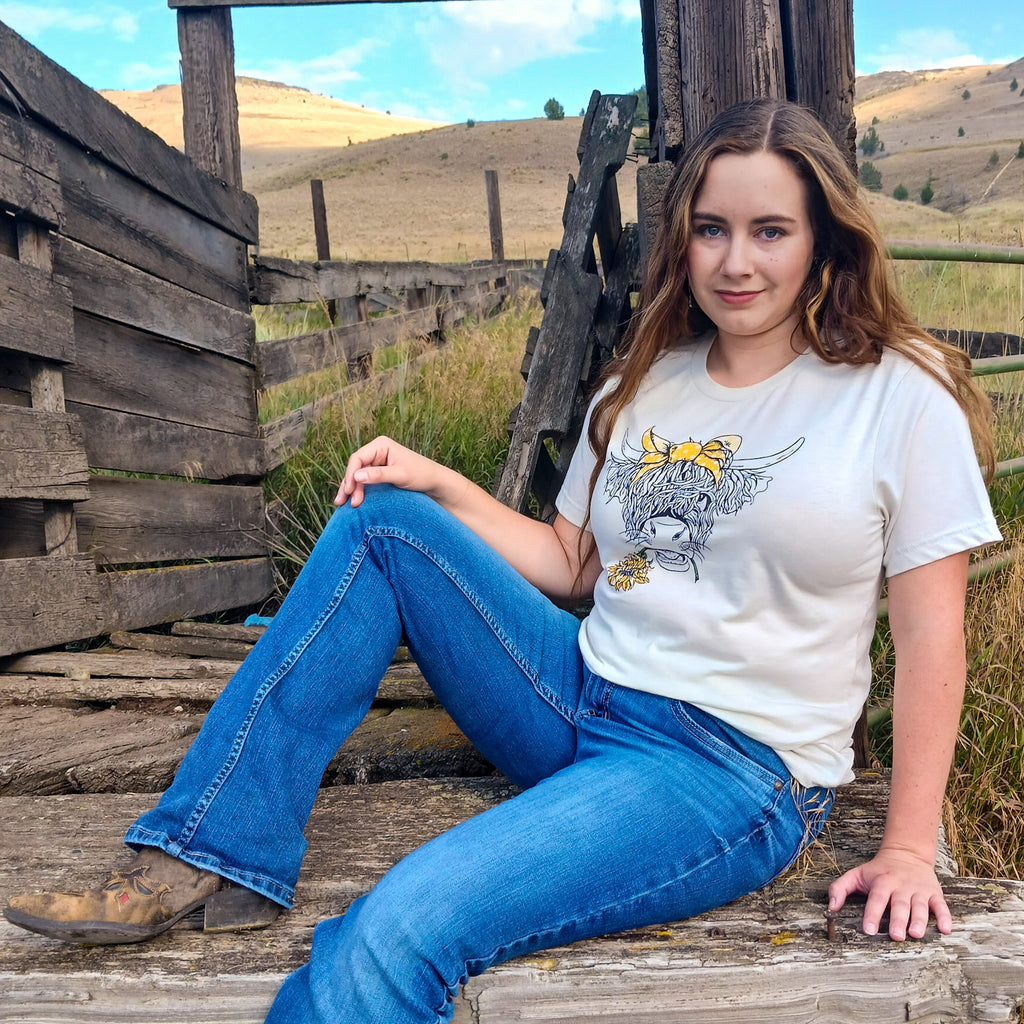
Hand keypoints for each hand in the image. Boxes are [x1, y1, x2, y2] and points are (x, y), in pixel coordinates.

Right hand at [334, 436, 455, 508]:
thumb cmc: (421, 475)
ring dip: (351, 490)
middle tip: (345, 503)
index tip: (349, 491)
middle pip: (355, 468)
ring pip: (357, 475)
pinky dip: (358, 491)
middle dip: (350, 485)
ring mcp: (377, 461)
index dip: (351, 474)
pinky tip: (352, 501)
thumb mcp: (400, 475)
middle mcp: (377, 451)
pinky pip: (364, 481)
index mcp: (381, 445)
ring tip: (342, 504)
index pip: (358, 458)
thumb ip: (379, 475)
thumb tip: (357, 476)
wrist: (435, 482)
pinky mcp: (379, 472)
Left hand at [828, 848, 951, 939]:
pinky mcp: (934, 893)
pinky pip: (941, 905)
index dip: (872, 914)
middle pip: (899, 904)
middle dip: (897, 920)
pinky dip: (945, 917)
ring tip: (915, 934)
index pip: (876, 899)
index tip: (868, 930)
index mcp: (882, 882)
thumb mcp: (856, 874)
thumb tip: (831, 907)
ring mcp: (919, 890)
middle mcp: (901, 886)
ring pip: (920, 906)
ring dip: (919, 921)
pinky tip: (945, 929)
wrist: (906, 853)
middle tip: (895, 936)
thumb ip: (840, 888)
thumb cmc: (878, 870)